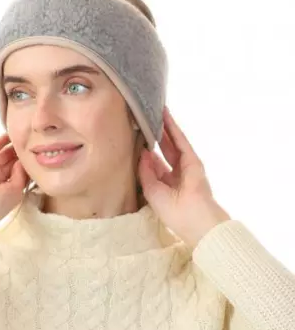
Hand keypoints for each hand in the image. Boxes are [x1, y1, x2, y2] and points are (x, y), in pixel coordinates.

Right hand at [0, 133, 28, 236]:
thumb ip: (22, 175)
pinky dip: (4, 139)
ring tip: (29, 138)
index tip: (42, 159)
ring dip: (17, 147)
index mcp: (8, 188)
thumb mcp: (15, 192)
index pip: (22, 174)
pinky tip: (14, 132)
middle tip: (38, 145)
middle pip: (15, 162)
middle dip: (25, 156)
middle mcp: (0, 177)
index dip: (30, 167)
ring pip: (7, 153)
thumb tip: (24, 161)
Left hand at [138, 106, 230, 248]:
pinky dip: (173, 128)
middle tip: (145, 119)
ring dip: (164, 127)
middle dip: (155, 135)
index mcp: (165, 184)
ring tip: (155, 111)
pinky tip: (165, 116)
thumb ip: (145, 171)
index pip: (154, 163)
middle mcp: (175, 173)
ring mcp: (186, 166)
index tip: (136, 137)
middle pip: (163, 150)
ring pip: (172, 142)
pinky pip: (180, 141)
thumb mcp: (151, 191)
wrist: (194, 218)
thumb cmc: (172, 212)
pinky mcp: (193, 160)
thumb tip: (142, 152)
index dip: (146, 151)